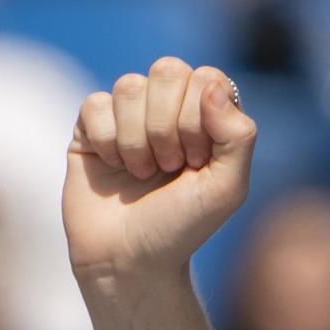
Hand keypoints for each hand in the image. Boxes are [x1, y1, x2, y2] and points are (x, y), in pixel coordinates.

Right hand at [64, 58, 255, 286]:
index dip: (200, 117)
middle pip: (167, 70)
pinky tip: (114, 167)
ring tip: (143, 173)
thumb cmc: (183, 227)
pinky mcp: (91, 127)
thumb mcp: (227, 188)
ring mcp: (128, 115)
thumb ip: (238, 136)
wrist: (130, 259)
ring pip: (129, 85)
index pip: (206, 78)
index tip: (197, 161)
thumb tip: (212, 87)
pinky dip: (108, 141)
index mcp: (207, 119)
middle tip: (171, 166)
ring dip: (138, 139)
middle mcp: (168, 110)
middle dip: (168, 124)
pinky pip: (95, 104)